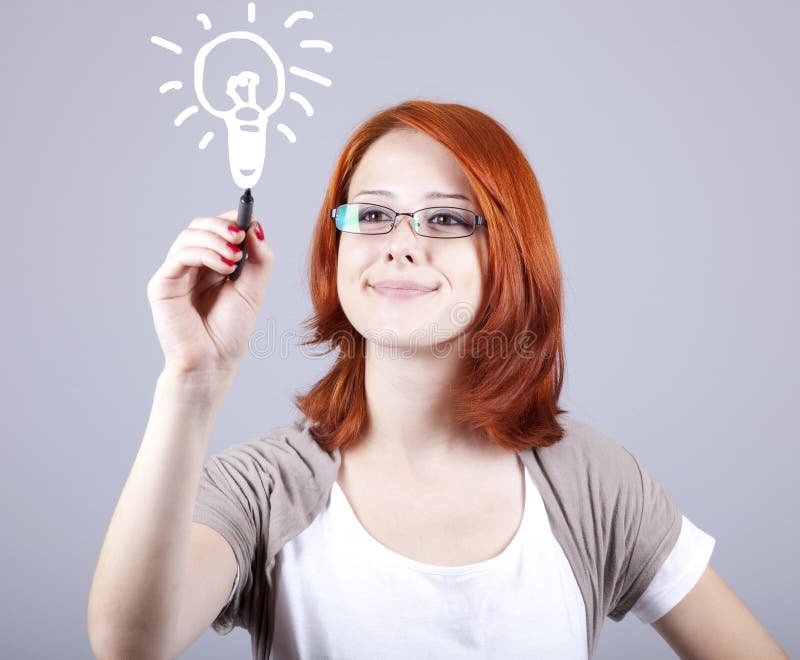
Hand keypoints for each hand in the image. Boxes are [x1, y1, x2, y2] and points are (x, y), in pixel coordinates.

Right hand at [147, 210, 274, 381]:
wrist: (213, 363)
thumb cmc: (230, 332)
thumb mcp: (253, 289)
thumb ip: (259, 258)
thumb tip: (256, 226)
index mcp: (212, 265)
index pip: (218, 229)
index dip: (231, 218)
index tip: (248, 220)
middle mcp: (192, 266)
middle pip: (200, 226)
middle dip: (222, 226)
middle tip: (240, 237)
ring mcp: (176, 273)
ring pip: (189, 236)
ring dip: (215, 239)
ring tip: (234, 257)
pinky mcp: (162, 284)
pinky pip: (180, 255)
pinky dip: (204, 253)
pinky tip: (224, 266)